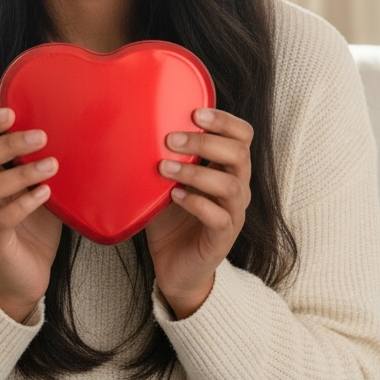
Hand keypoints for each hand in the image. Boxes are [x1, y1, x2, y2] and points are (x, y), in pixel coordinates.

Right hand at [0, 108, 61, 322]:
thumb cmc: (34, 225)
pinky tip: (45, 194)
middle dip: (6, 143)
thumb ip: (43, 161)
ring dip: (22, 173)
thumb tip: (75, 128)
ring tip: (52, 165)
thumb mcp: (39, 186)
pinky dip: (23, 203)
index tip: (10, 112)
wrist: (27, 277)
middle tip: (41, 136)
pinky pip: (1, 219)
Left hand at [145, 108, 252, 318]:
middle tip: (171, 139)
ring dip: (196, 172)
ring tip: (165, 167)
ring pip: (231, 184)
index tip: (195, 112)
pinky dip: (197, 203)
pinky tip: (175, 196)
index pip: (242, 135)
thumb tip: (137, 124)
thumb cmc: (172, 217)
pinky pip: (219, 217)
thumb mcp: (168, 181)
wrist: (175, 267)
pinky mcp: (223, 238)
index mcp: (227, 167)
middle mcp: (237, 187)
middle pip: (239, 153)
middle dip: (205, 141)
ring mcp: (233, 213)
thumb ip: (165, 155)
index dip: (224, 120)